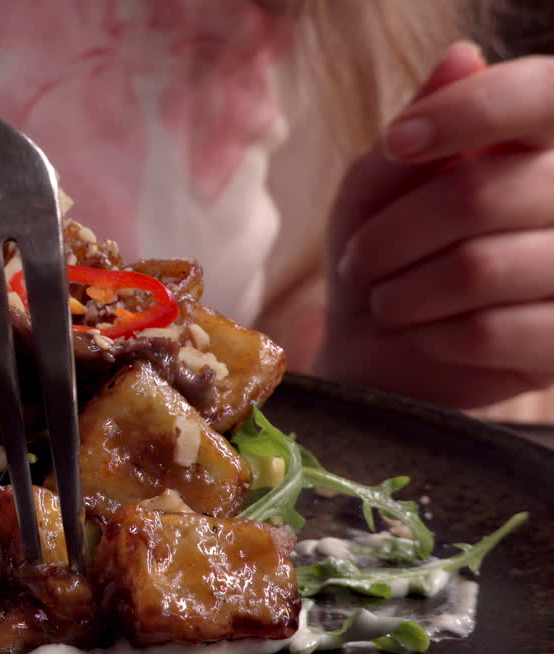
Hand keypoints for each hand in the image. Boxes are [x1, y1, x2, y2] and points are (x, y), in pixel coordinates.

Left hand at [316, 42, 553, 407]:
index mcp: (544, 142)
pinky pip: (487, 331)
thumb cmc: (385, 251)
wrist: (383, 353)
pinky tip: (424, 334)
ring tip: (386, 302)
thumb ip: (418, 125)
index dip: (468, 113)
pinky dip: (431, 335)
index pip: (543, 95)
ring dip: (402, 293)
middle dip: (390, 237)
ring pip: (478, 268)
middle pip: (479, 196)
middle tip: (361, 262)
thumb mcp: (378, 185)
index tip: (400, 142)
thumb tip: (462, 57)